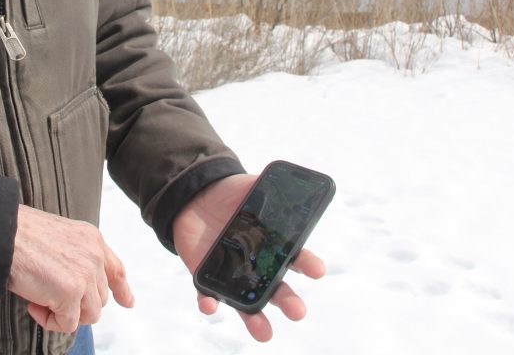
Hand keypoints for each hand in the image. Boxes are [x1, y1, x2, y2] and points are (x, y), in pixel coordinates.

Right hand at [7, 205, 134, 332]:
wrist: (3, 233)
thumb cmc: (21, 235)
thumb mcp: (60, 237)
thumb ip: (76, 256)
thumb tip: (79, 288)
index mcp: (92, 239)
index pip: (116, 270)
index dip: (122, 289)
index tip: (127, 302)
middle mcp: (94, 255)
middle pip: (100, 298)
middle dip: (77, 304)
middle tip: (47, 294)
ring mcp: (86, 275)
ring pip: (89, 314)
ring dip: (64, 314)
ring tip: (39, 299)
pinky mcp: (71, 293)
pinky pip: (68, 324)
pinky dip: (50, 321)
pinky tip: (33, 306)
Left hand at [172, 173, 325, 341]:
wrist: (196, 197)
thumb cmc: (231, 195)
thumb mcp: (249, 185)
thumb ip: (265, 185)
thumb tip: (286, 180)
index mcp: (273, 245)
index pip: (297, 258)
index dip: (308, 264)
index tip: (317, 270)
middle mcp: (257, 266)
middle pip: (277, 290)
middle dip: (289, 303)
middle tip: (298, 312)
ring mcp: (233, 274)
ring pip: (247, 303)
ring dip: (255, 319)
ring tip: (265, 333)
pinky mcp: (207, 277)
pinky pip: (208, 294)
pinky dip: (209, 303)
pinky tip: (210, 306)